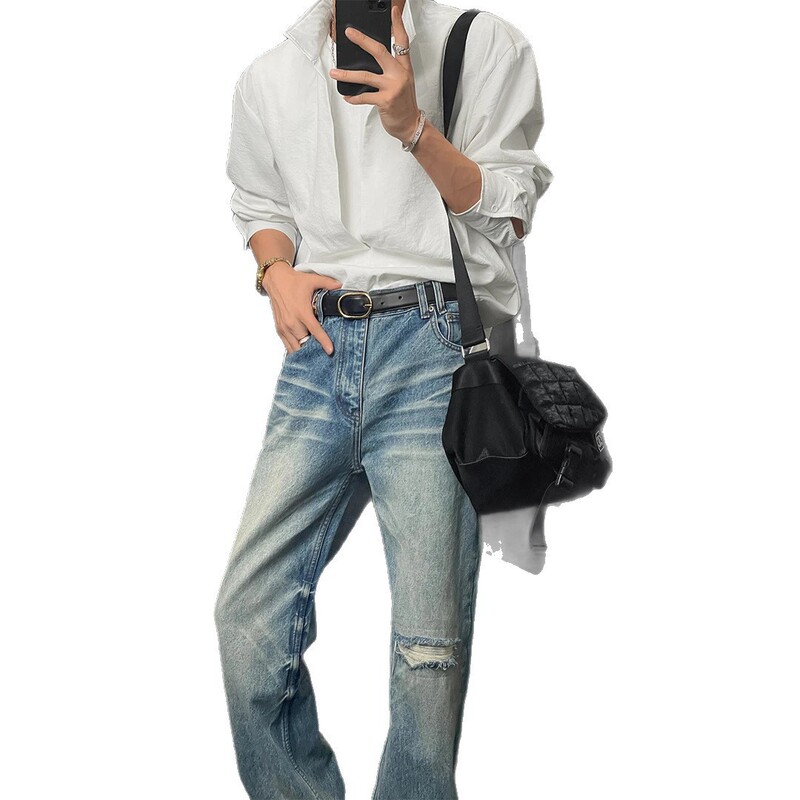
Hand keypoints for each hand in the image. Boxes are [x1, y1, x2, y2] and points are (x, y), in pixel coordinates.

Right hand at [262, 262, 342, 354]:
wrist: (275, 280)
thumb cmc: (293, 281)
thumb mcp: (312, 280)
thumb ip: (328, 283)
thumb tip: (340, 286)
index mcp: (302, 312)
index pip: (315, 331)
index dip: (323, 342)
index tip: (330, 350)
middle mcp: (292, 322)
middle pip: (305, 342)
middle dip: (314, 348)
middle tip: (324, 351)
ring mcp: (284, 327)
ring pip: (295, 347)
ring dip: (304, 351)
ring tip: (313, 353)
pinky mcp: (279, 329)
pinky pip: (287, 345)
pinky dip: (295, 349)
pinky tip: (302, 350)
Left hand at [328, 1, 420, 143]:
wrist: (411, 125)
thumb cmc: (404, 104)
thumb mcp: (402, 83)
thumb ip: (389, 71)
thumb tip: (367, 63)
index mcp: (404, 67)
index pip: (402, 42)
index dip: (398, 25)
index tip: (394, 11)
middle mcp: (399, 74)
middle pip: (379, 51)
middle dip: (362, 40)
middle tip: (350, 33)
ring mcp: (393, 87)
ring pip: (365, 76)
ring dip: (347, 74)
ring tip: (334, 72)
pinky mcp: (386, 101)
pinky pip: (364, 97)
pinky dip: (353, 97)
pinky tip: (347, 96)